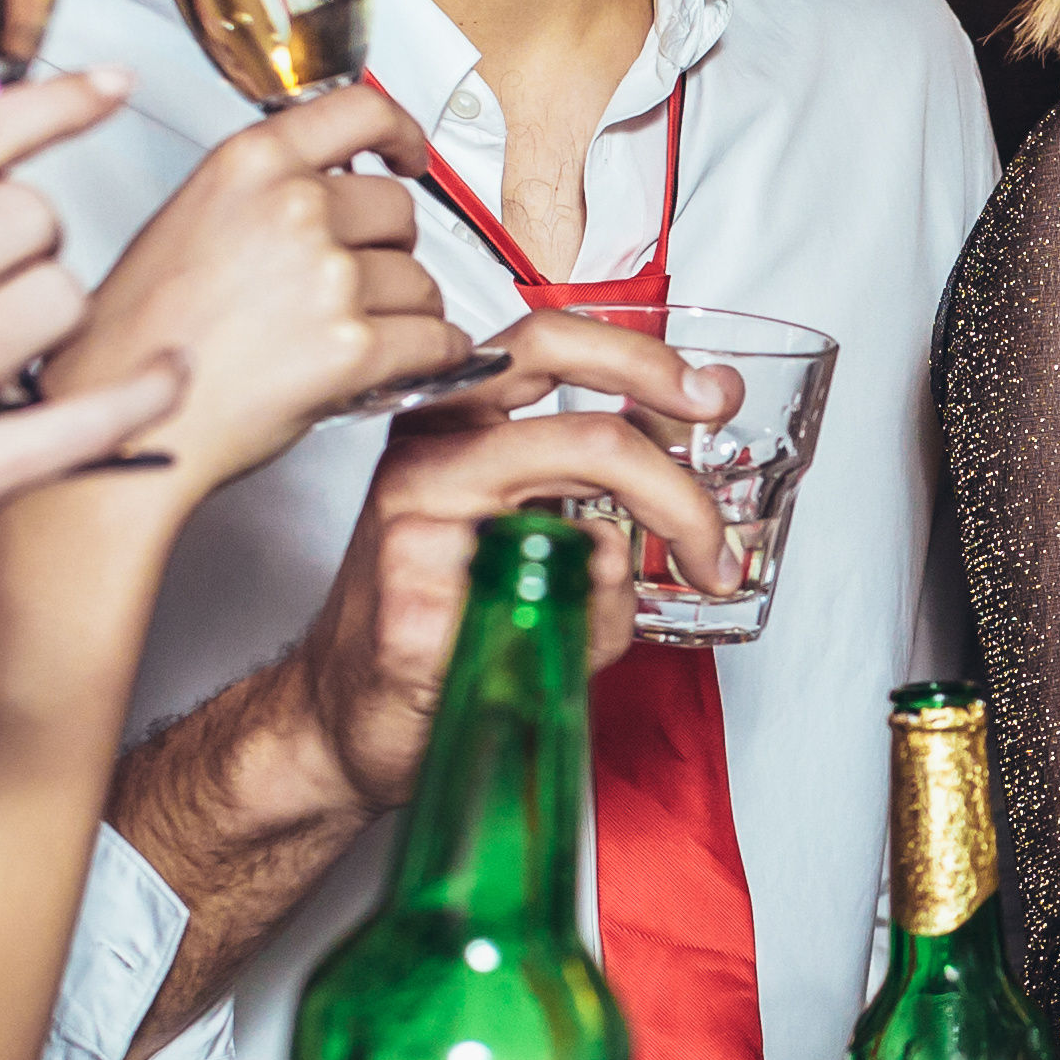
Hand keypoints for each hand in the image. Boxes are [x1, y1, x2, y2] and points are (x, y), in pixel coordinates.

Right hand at [0, 73, 170, 684]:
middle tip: (7, 286)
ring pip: (59, 300)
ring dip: (57, 325)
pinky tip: (157, 382)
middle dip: (35, 246)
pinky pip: (88, 414)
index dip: (52, 105)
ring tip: (16, 356)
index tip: (103, 90)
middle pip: (25, 215)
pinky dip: (141, 395)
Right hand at [41, 80, 464, 487]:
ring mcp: (328, 277)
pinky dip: (433, 356)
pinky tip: (401, 363)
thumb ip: (262, 194)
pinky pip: (435, 340)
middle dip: (388, 249)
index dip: (402, 135)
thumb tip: (327, 194)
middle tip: (356, 284)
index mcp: (250, 165)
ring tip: (351, 336)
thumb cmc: (143, 337)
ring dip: (404, 311)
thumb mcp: (189, 222)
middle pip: (398, 210)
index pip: (361, 112)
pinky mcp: (355, 347)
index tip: (412, 154)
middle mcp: (294, 209)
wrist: (130, 421)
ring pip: (420, 282)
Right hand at [285, 319, 741, 812]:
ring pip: (585, 528)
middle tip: (715, 541)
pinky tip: (563, 650)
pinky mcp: (420, 611)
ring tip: (662, 595)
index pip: (549, 343)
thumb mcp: (518, 524)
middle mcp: (427, 459)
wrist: (344, 716)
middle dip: (680, 490)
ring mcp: (416, 532)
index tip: (712, 396)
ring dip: (646, 569)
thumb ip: (596, 481)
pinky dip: (593, 633)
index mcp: (452, 423)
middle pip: (588, 436)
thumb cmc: (435, 616)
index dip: (644, 359)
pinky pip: (552, 611)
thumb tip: (694, 449)